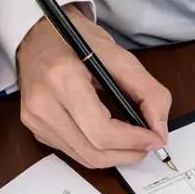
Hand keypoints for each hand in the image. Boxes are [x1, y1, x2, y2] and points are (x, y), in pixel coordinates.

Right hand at [16, 6, 171, 167]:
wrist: (38, 35)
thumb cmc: (77, 40)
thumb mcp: (119, 55)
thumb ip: (148, 91)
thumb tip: (159, 130)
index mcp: (62, 79)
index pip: (101, 131)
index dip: (133, 141)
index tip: (154, 138)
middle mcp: (43, 104)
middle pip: (94, 152)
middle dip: (128, 153)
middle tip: (147, 144)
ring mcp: (35, 120)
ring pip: (84, 158)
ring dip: (115, 156)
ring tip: (131, 141)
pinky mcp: (35, 129)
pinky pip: (73, 152)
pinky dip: (97, 150)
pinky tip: (108, 135)